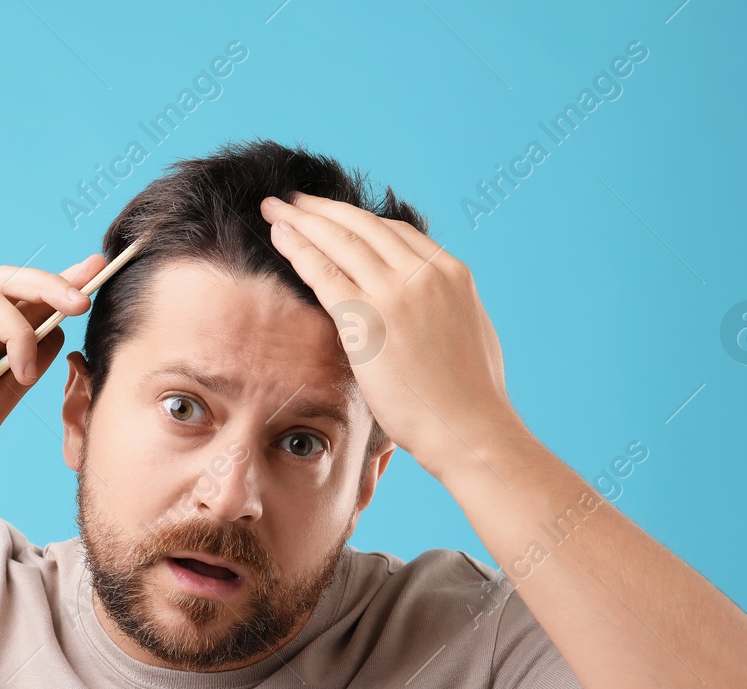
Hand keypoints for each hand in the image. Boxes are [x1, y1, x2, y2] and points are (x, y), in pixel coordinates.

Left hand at [259, 192, 526, 476]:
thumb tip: (430, 307)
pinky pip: (325, 273)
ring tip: (275, 209)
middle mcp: (424, 274)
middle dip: (322, 209)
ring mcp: (396, 293)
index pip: (396, 232)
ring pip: (339, 241)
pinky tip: (279, 238)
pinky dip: (299, 249)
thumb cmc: (471, 398)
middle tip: (292, 200)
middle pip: (363, 226)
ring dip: (302, 221)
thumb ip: (445, 308)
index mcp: (452, 274)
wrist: (470, 429)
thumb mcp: (470, 332)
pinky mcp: (368, 320)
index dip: (357, 221)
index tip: (332, 217)